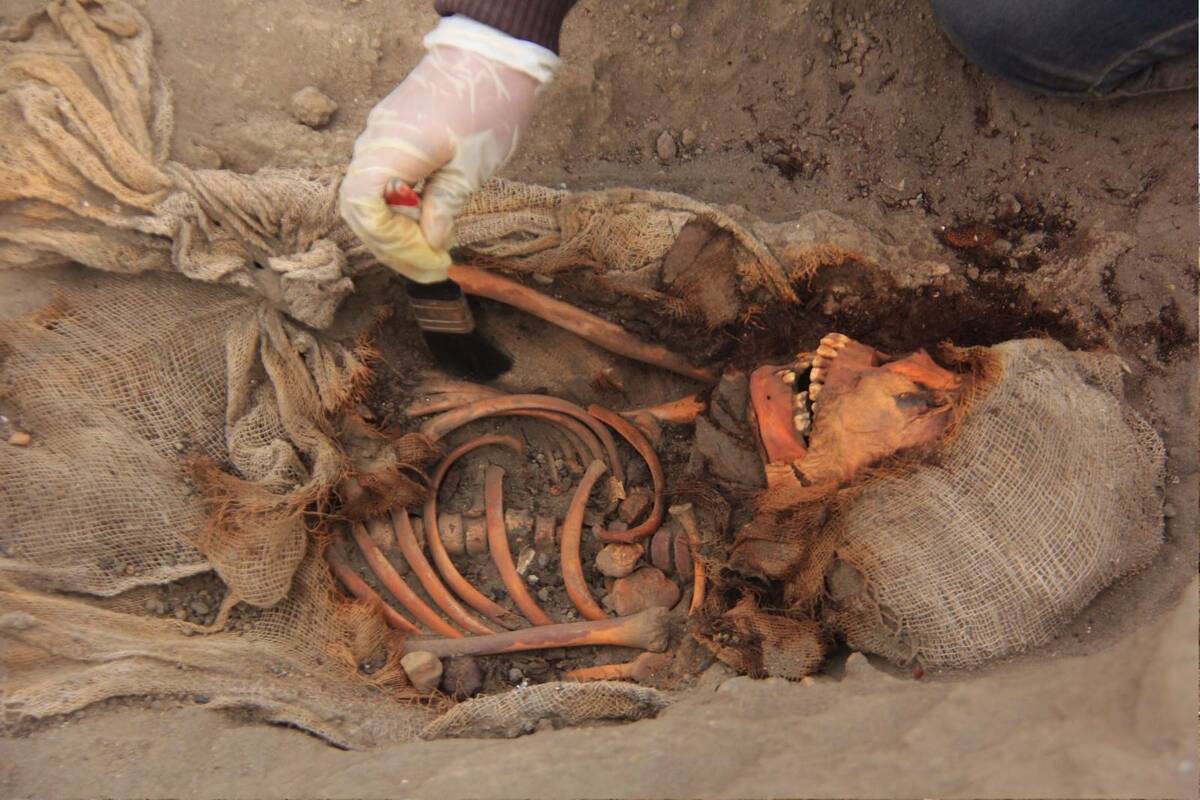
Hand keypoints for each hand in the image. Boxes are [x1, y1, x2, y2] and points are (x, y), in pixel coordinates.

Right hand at [339, 19, 557, 282]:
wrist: (492, 51)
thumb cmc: (487, 103)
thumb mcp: (472, 165)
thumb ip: (445, 206)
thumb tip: (431, 243)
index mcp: (390, 150)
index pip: (365, 212)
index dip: (394, 246)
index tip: (432, 261)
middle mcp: (374, 144)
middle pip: (361, 211)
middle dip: (395, 247)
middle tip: (433, 268)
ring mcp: (380, 138)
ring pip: (370, 199)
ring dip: (397, 231)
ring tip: (433, 252)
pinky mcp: (393, 137)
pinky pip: (383, 182)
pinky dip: (401, 209)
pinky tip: (430, 223)